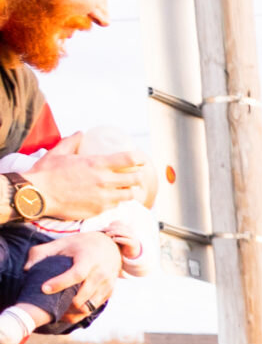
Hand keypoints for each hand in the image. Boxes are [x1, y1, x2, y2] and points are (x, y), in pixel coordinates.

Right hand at [19, 141, 146, 220]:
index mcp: (96, 164)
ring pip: (129, 195)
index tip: (142, 159)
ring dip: (131, 190)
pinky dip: (117, 201)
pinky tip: (113, 198)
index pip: (128, 159)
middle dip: (138, 176)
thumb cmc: (46, 173)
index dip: (139, 159)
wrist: (37, 195)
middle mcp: (104, 181)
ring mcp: (104, 197)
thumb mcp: (59, 152)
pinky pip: (116, 205)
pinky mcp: (99, 210)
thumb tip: (80, 133)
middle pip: (135, 179)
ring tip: (127, 188)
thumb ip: (72, 141)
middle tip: (136, 175)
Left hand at [31, 229, 118, 317]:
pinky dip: (79, 313)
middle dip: (64, 303)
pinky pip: (93, 309)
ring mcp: (107, 285)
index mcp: (89, 258)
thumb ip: (41, 253)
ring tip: (56, 310)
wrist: (110, 247)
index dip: (60, 283)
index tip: (43, 289)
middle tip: (46, 304)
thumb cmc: (80, 245)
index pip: (76, 274)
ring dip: (71, 311)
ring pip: (88, 306)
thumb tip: (26, 270)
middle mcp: (101, 273)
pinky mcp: (108, 293)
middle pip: (83, 296)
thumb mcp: (60, 243)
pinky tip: (66, 311)